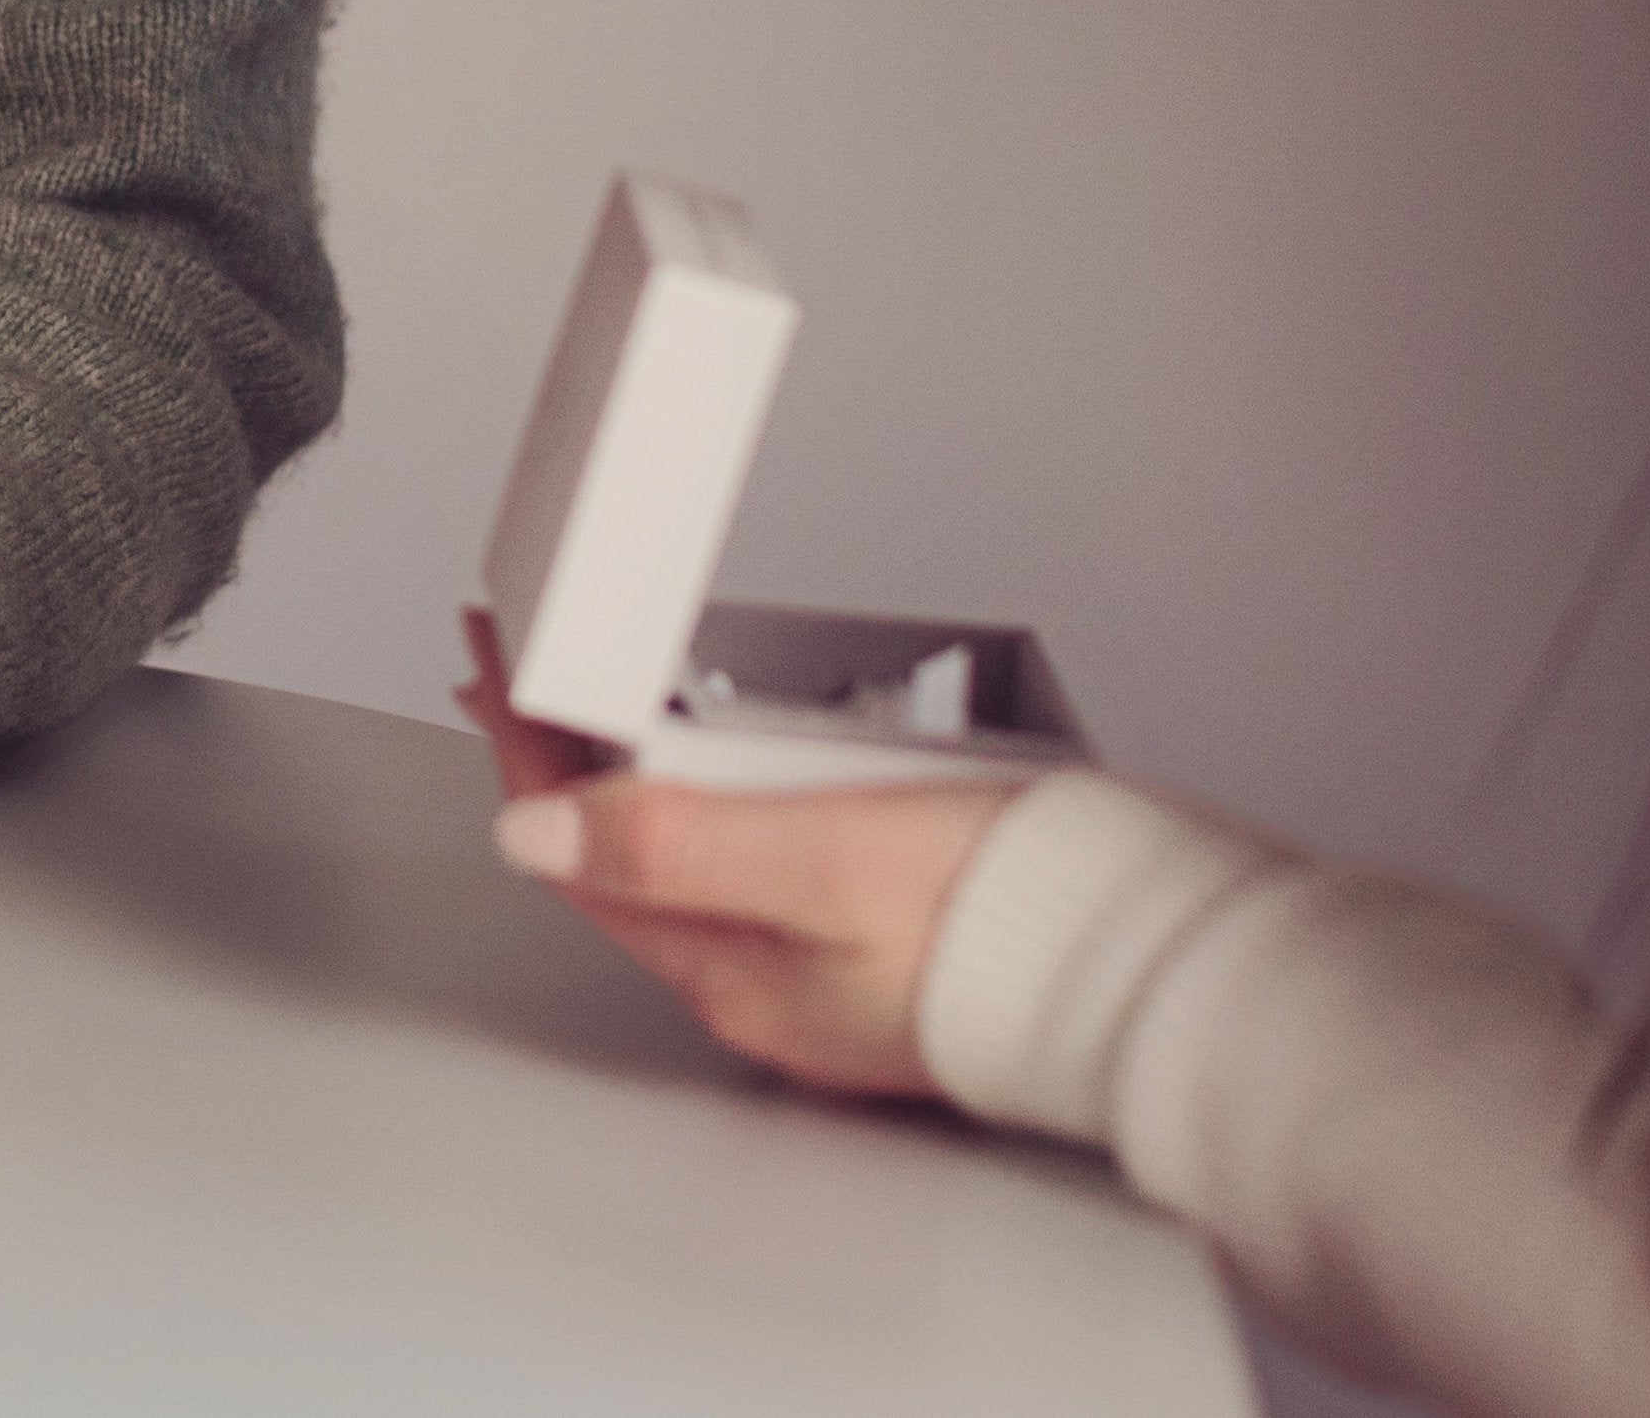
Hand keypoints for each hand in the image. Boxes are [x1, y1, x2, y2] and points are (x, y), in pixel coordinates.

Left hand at [455, 605, 1017, 1094]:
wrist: (1158, 969)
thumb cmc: (1010, 921)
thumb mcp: (819, 857)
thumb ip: (673, 844)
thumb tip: (535, 834)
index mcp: (732, 969)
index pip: (576, 846)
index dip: (523, 742)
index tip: (491, 659)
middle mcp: (765, 988)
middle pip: (616, 858)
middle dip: (558, 762)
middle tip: (515, 676)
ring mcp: (823, 980)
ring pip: (684, 866)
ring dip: (631, 784)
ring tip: (593, 711)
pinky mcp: (883, 957)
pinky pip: (759, 875)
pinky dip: (714, 811)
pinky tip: (727, 775)